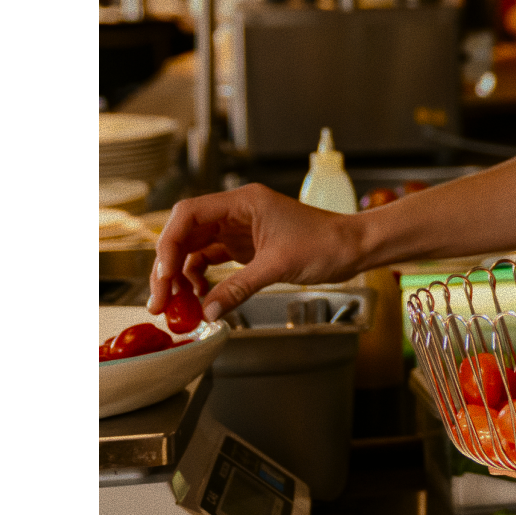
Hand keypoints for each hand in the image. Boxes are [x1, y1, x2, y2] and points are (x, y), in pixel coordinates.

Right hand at [149, 184, 367, 321]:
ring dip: (182, 275)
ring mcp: (240, 228)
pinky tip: (200, 297)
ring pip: (196, 248)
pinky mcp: (247, 246)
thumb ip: (238, 288)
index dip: (169, 244)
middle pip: (186, 234)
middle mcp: (236, 211)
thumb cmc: (327, 244)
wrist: (355, 248)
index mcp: (242, 202)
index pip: (189, 215)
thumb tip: (207, 312)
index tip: (163, 275)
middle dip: (169, 266)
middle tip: (160, 300)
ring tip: (176, 304)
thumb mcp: (279, 267)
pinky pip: (212, 260)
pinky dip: (201, 278)